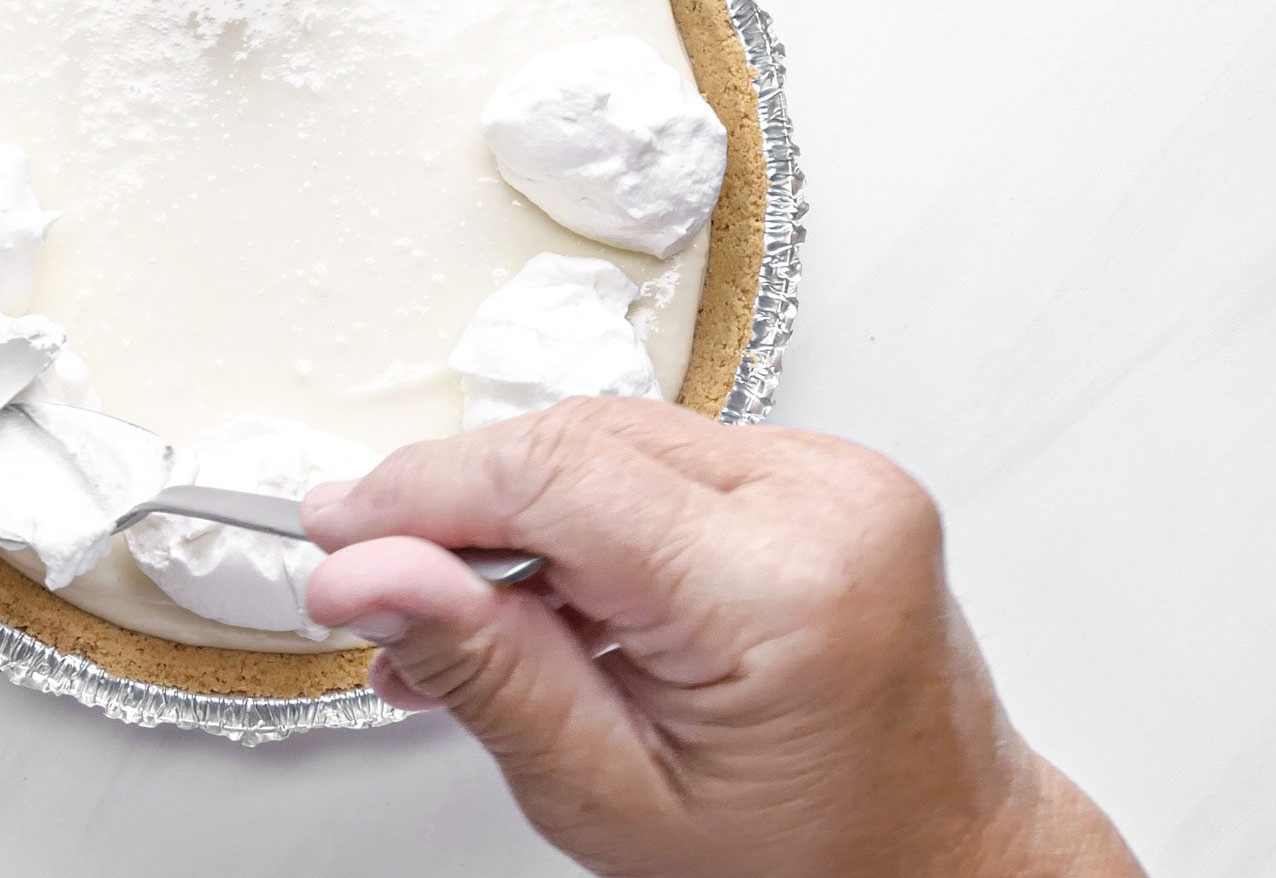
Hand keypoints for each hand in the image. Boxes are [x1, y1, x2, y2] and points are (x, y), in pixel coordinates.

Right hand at [302, 398, 1141, 877]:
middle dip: (457, 508)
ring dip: (516, 513)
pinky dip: (582, 513)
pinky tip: (547, 591)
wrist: (937, 859)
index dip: (420, 494)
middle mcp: (824, 503)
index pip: (553, 476)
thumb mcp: (611, 797)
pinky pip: (659, 455)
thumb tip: (370, 572)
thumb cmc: (809, 859)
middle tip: (380, 584)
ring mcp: (833, 478)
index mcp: (781, 590)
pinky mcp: (821, 475)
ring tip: (465, 618)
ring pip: (607, 439)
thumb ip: (483, 669)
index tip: (338, 530)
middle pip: (574, 442)